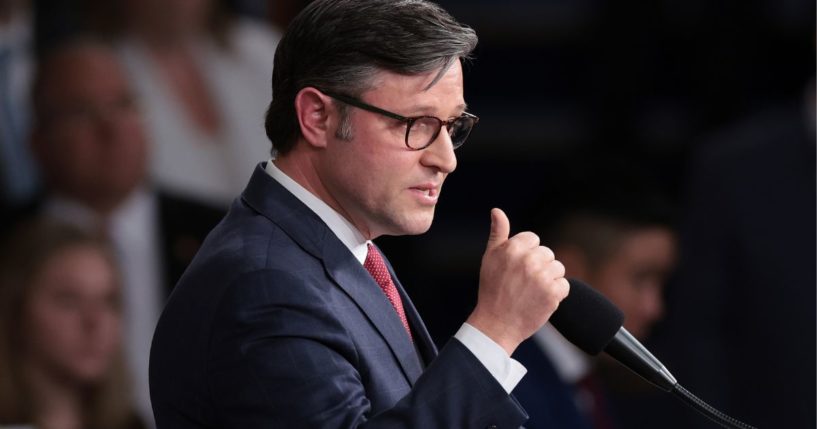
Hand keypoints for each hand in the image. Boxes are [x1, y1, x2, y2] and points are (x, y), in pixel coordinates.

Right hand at [466, 208, 569, 355]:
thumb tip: (497, 211)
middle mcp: (528, 260)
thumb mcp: (489, 258)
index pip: (533, 239)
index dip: (526, 254)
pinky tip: (541, 299)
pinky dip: (556, 293)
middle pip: (547, 253)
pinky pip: (564, 285)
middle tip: (523, 283)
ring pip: (557, 268)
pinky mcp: (553, 294)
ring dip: (549, 279)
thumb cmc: (492, 290)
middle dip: (539, 266)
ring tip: (532, 291)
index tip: (517, 269)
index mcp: (512, 248)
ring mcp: (542, 277)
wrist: (497, 324)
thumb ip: (497, 233)